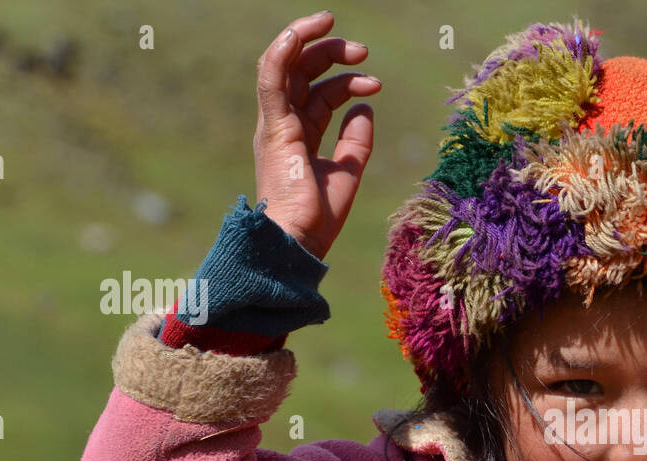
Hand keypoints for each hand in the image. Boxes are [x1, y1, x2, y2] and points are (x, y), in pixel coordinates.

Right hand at [254, 11, 381, 260]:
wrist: (297, 242)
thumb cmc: (318, 218)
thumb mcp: (347, 172)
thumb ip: (356, 140)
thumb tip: (364, 107)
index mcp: (298, 136)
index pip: (319, 94)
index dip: (347, 81)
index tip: (375, 84)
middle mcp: (283, 125)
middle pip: (302, 74)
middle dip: (331, 54)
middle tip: (363, 51)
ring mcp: (275, 124)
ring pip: (285, 67)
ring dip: (309, 42)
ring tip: (339, 32)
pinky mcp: (272, 128)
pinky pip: (271, 79)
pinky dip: (282, 52)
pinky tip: (298, 33)